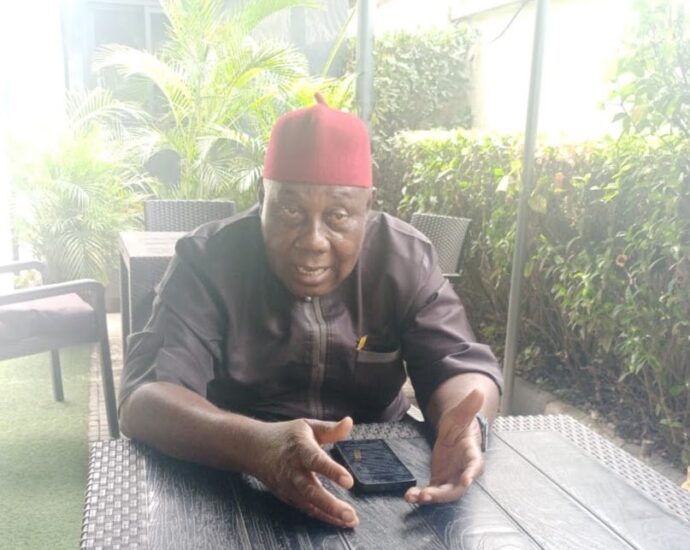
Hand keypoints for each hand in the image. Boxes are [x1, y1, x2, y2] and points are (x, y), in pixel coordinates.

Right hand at [251, 416, 358, 527]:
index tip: (349, 482)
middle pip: (311, 490)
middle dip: (331, 504)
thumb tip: (350, 422)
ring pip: (309, 504)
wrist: (255, 448)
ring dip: (329, 514)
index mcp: (300, 448)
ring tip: (350, 520)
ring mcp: (288, 486)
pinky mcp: (287, 496)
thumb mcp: (307, 426)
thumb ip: (330, 428)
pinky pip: (306, 509)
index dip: (332, 471)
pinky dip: (322, 517)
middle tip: (350, 514)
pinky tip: (339, 521)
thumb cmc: (286, 436)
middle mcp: (293, 470)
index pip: (316, 460)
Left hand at [405, 389, 484, 503]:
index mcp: (472, 455)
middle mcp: (463, 471)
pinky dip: (421, 495)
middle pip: (457, 488)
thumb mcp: (461, 414)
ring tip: (413, 497)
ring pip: (443, 494)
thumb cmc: (460, 424)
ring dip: (430, 498)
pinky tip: (409, 496)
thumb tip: (478, 391)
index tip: (466, 481)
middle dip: (443, 494)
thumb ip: (469, 406)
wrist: (453, 433)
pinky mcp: (440, 481)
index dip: (471, 473)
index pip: (475, 466)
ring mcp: (451, 478)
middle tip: (428, 495)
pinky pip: (431, 491)